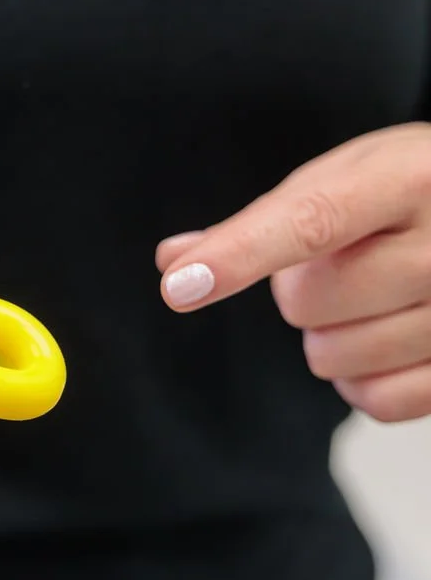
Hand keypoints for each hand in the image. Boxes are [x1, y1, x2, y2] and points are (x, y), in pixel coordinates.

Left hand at [155, 122, 430, 423]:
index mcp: (410, 178)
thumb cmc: (415, 192)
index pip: (311, 222)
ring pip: (332, 357)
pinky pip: (376, 402)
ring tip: (376, 296)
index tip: (180, 285)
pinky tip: (384, 339)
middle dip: (302, 287)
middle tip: (346, 261)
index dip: (239, 255)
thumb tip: (173, 259)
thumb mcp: (352, 176)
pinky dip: (362, 381)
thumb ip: (264, 219)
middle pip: (306, 300)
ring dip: (331, 335)